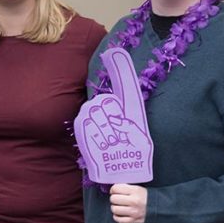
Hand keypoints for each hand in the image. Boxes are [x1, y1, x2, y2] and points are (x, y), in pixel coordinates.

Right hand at [75, 48, 153, 184]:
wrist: (124, 169)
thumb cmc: (135, 151)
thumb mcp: (140, 138)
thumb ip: (130, 126)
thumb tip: (116, 119)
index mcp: (126, 106)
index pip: (123, 84)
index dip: (119, 69)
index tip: (112, 54)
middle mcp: (108, 108)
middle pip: (103, 102)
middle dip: (110, 119)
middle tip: (117, 134)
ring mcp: (93, 118)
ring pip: (92, 114)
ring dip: (104, 131)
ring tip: (112, 143)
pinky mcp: (83, 129)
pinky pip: (85, 126)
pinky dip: (94, 137)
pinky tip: (102, 145)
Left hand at [109, 184, 146, 222]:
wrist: (160, 208)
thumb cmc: (148, 198)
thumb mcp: (139, 188)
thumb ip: (127, 187)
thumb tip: (115, 188)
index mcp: (136, 191)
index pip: (116, 188)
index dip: (113, 189)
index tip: (114, 191)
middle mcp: (134, 201)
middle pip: (113, 199)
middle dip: (114, 198)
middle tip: (117, 198)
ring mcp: (133, 212)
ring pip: (114, 209)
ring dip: (115, 207)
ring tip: (119, 206)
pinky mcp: (133, 220)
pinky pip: (119, 219)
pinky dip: (117, 216)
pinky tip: (120, 213)